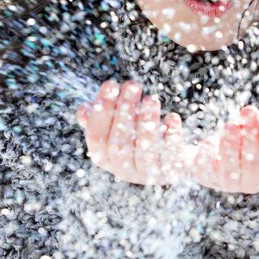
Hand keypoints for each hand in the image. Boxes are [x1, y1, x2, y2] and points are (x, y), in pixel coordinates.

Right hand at [74, 79, 189, 185]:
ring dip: (147, 122)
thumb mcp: (119, 129)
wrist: (175, 162)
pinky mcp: (172, 172)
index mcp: (106, 158)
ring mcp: (148, 174)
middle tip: (132, 85)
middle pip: (119, 145)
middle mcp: (124, 170)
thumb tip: (83, 110)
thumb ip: (103, 120)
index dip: (101, 111)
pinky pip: (171, 157)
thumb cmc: (140, 138)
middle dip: (125, 112)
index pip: (96, 137)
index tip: (110, 84)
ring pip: (145, 152)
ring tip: (151, 99)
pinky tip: (171, 117)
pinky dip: (172, 136)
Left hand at [188, 105, 258, 194]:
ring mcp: (229, 181)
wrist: (226, 144)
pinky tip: (207, 142)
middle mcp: (253, 182)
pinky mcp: (207, 176)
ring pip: (229, 169)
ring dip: (230, 146)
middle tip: (249, 116)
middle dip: (251, 139)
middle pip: (253, 165)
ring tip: (231, 125)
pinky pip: (204, 171)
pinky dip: (205, 157)